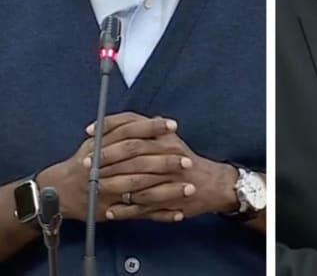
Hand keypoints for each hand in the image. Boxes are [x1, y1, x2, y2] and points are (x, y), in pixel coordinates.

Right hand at [36, 112, 178, 221]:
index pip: (130, 133)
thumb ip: (122, 128)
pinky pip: (138, 213)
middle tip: (188, 162)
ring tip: (190, 189)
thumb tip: (156, 119)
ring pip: (141, 189)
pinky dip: (159, 214)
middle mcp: (103, 168)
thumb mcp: (97, 140)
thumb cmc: (84, 161)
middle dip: (166, 162)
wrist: (58, 191)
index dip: (152, 128)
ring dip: (168, 191)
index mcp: (101, 147)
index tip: (173, 125)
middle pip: (139, 162)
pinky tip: (178, 213)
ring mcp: (107, 191)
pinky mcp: (112, 210)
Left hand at [87, 114, 238, 222]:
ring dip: (111, 184)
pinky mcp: (169, 199)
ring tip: (93, 188)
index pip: (134, 126)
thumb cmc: (186, 162)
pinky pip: (143, 205)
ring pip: (135, 180)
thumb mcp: (171, 140)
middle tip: (84, 164)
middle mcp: (169, 154)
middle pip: (132, 151)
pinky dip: (125, 210)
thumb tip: (126, 123)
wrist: (214, 184)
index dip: (110, 128)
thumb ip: (151, 130)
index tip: (90, 133)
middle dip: (105, 158)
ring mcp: (169, 178)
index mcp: (166, 138)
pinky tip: (110, 211)